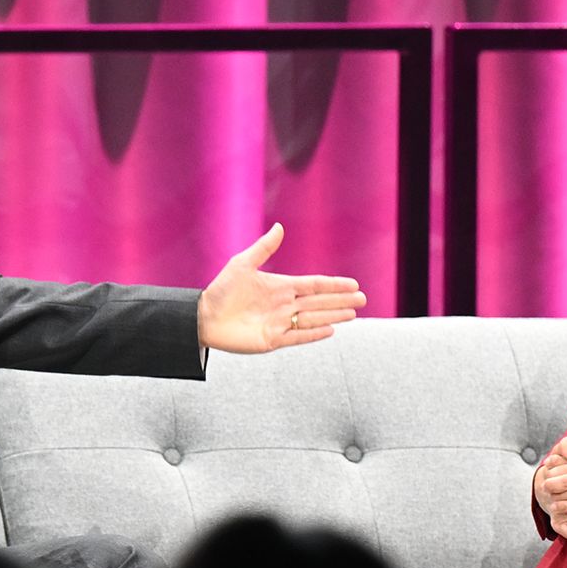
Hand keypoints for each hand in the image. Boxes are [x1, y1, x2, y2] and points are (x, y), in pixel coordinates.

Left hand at [197, 223, 366, 352]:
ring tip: (353, 314)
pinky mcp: (272, 340)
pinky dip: (313, 334)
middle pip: (319, 303)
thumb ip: (264, 248)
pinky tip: (330, 331)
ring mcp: (280, 323)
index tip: (353, 284)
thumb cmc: (221, 290)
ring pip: (313, 319)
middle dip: (341, 301)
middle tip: (363, 300)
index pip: (314, 285)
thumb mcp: (242, 264)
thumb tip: (280, 227)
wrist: (204, 317)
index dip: (334, 285)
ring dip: (333, 316)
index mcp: (281, 286)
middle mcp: (284, 305)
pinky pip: (298, 337)